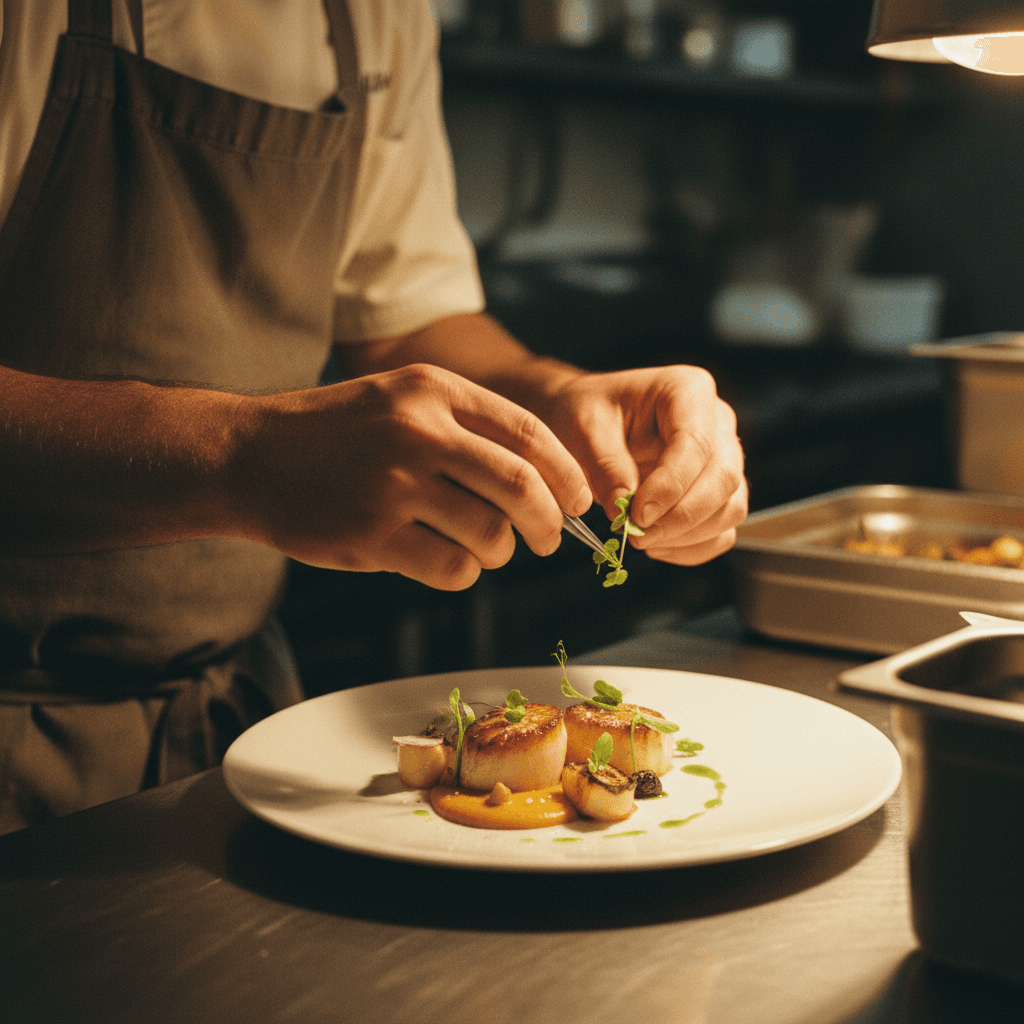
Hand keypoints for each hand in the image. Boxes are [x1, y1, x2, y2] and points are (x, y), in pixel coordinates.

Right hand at [240, 364, 591, 589]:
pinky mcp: (372, 535)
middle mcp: (419, 432)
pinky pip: (452, 569)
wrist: (249, 456)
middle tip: (551, 540)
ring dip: (501, 553)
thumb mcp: (399, 400)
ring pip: (491, 535)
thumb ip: (465, 428)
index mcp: (433, 391)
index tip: (579, 501)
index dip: (567, 475)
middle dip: (551, 523)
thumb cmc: (334, 433)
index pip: (530, 434)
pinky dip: (464, 574)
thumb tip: (540, 484)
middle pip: (522, 486)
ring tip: (487, 551)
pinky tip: (448, 564)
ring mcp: (394, 484)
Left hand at [543, 366, 746, 565]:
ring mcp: (724, 457)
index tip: (637, 514)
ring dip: (688, 536)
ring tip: (641, 540)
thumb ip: (606, 465)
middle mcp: (716, 421)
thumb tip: (625, 508)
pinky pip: (723, 529)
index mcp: (688, 390)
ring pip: (730, 508)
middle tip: (637, 535)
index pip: (696, 443)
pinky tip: (657, 546)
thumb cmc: (590, 414)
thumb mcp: (586, 428)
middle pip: (723, 479)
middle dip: (680, 517)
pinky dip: (693, 548)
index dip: (670, 486)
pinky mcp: (720, 492)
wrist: (590, 423)